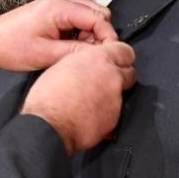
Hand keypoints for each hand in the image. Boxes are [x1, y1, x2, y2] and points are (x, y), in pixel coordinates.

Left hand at [0, 0, 116, 73]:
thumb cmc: (10, 46)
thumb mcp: (46, 54)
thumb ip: (76, 52)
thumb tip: (100, 55)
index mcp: (60, 7)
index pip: (98, 18)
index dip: (107, 37)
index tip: (109, 54)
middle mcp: (61, 1)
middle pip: (98, 14)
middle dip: (101, 35)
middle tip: (93, 56)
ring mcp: (58, 5)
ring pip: (89, 17)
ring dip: (90, 36)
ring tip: (79, 54)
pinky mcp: (54, 13)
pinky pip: (78, 20)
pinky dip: (81, 34)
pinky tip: (71, 49)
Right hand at [21, 42, 135, 155]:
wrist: (50, 126)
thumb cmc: (48, 98)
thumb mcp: (61, 67)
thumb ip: (82, 64)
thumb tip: (85, 67)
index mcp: (98, 59)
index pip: (125, 51)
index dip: (119, 57)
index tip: (114, 60)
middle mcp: (112, 77)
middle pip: (130, 73)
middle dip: (119, 76)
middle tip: (103, 80)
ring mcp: (116, 99)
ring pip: (122, 94)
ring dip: (111, 96)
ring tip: (90, 101)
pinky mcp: (115, 119)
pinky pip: (115, 113)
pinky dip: (106, 113)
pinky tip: (89, 115)